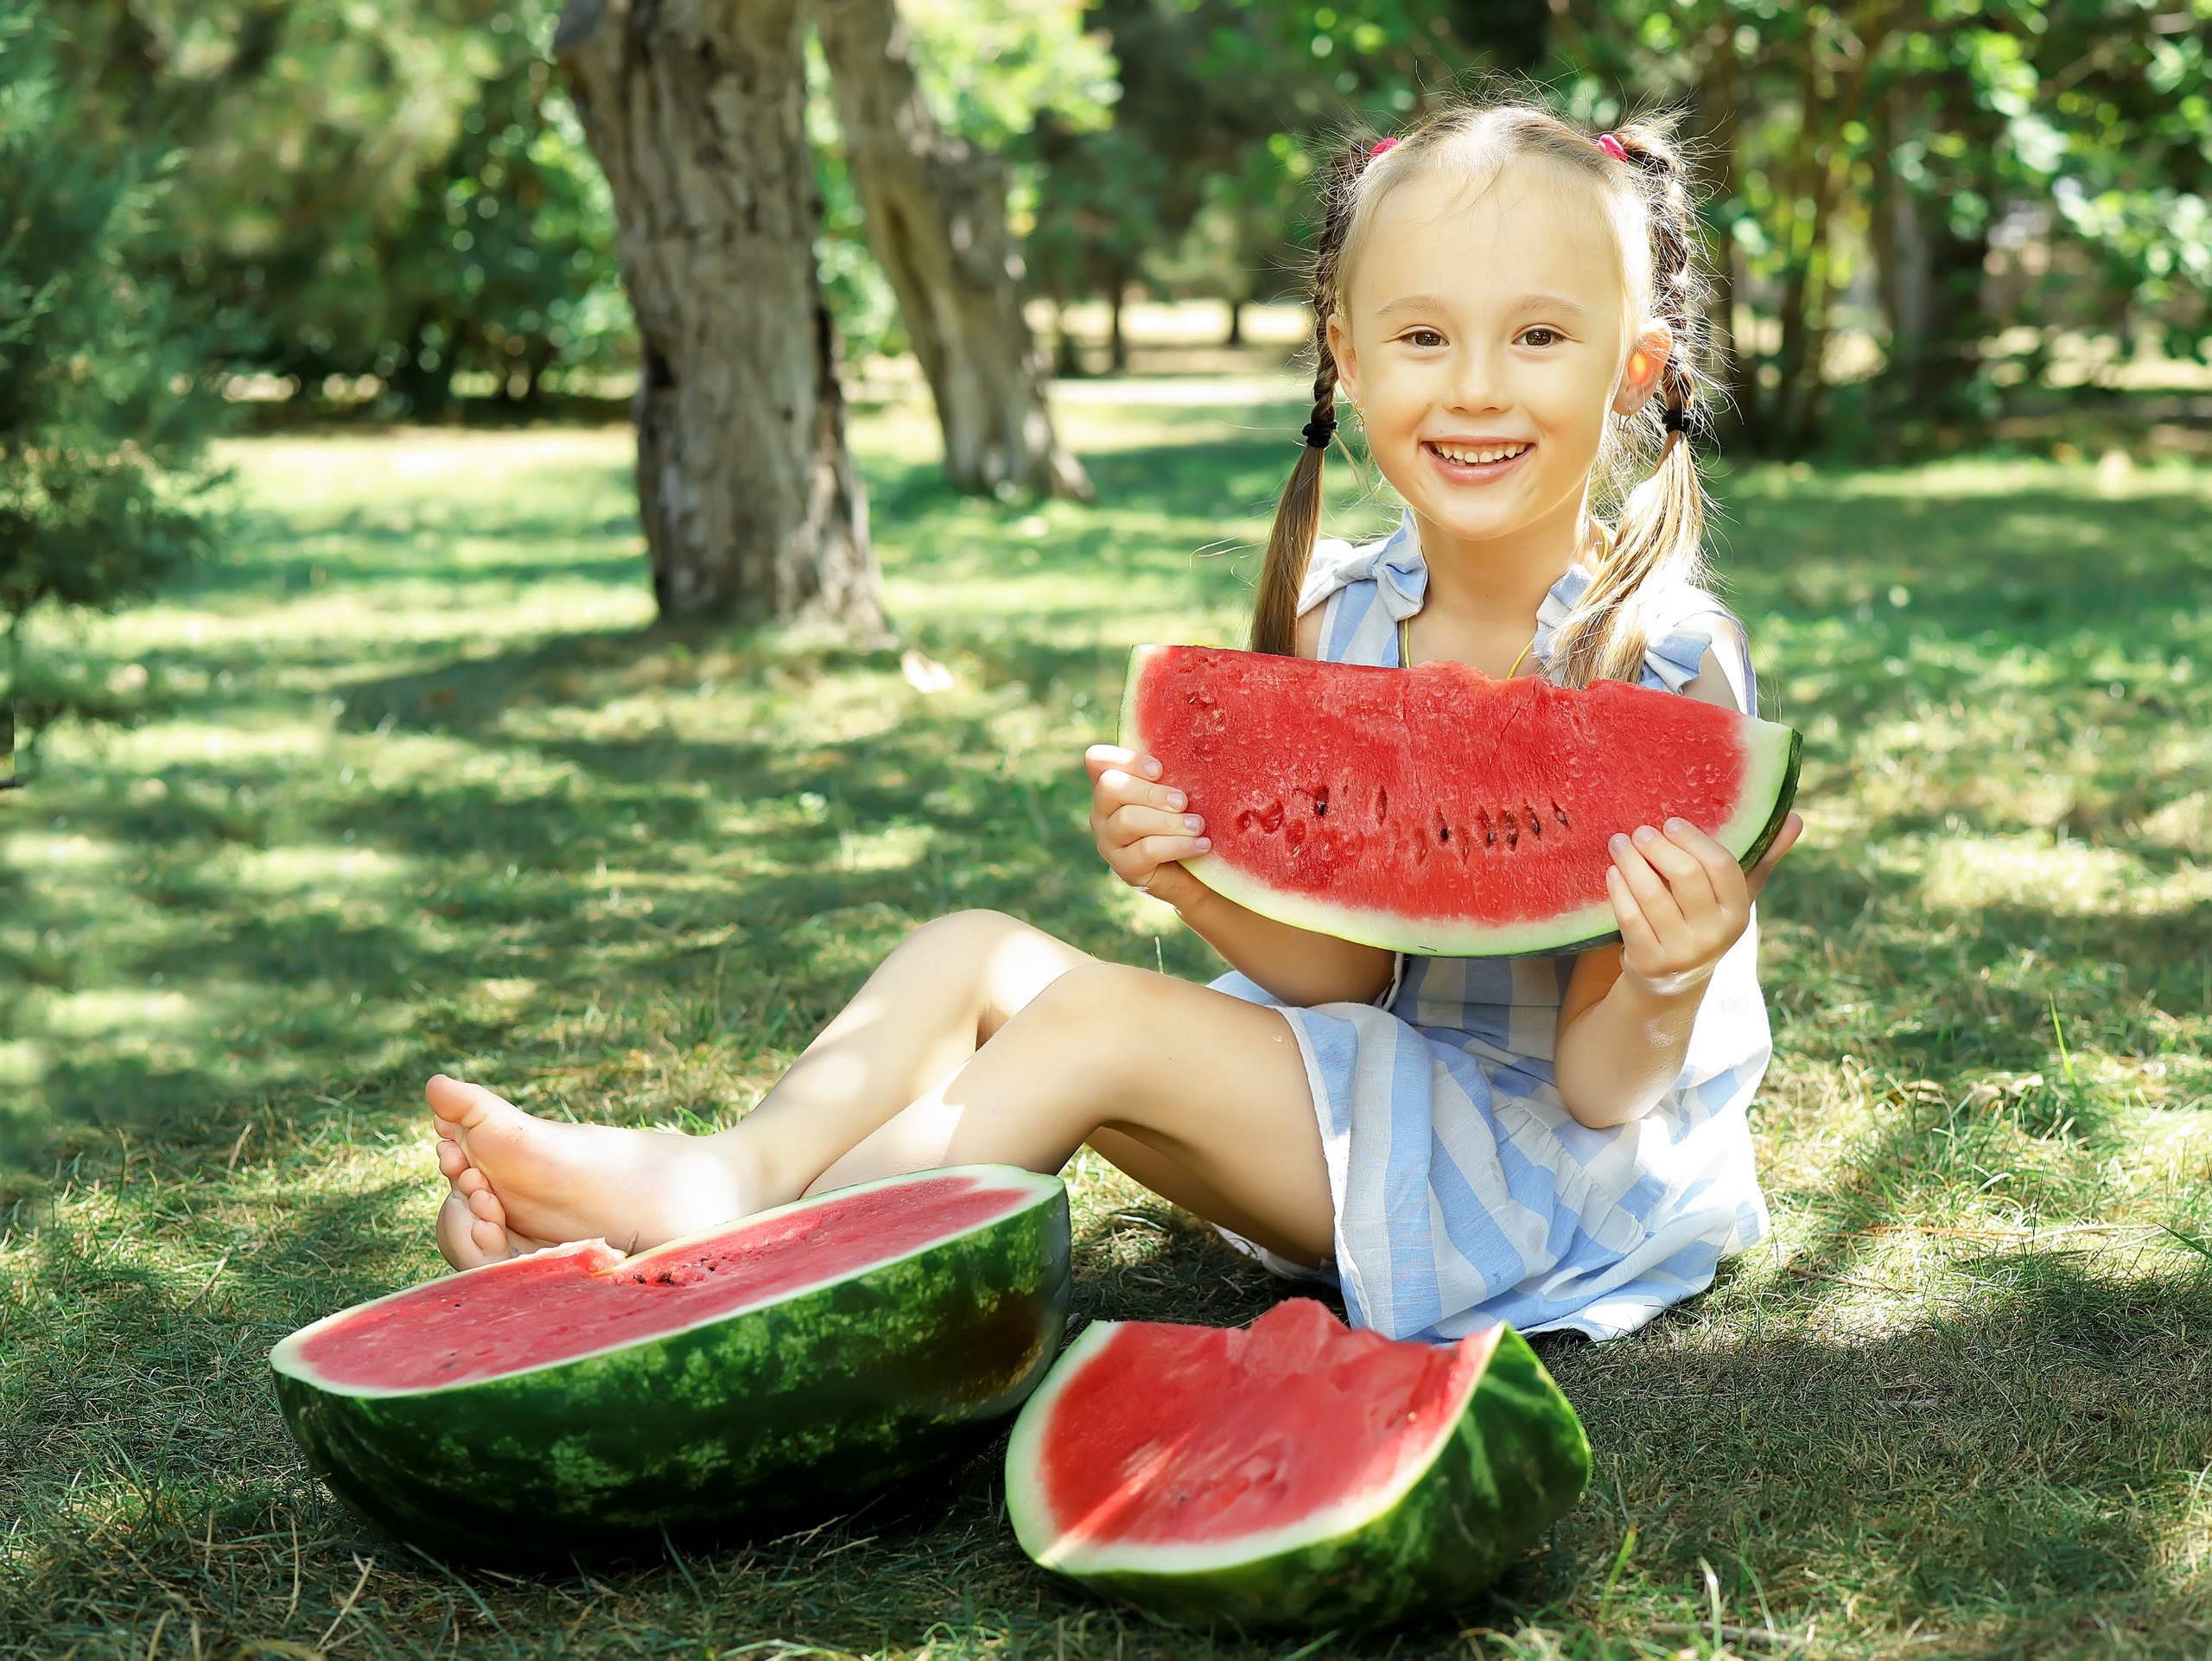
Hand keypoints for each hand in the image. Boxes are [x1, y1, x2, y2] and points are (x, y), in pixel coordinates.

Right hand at [1085, 744, 1215, 912]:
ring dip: (1169, 821)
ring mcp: (1108, 841)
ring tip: (1197, 825)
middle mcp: (1102, 812)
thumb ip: (1170, 776)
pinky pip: (1146, 850)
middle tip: (1183, 802)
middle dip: (1151, 792)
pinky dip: (1178, 845)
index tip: (1159, 770)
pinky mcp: (1124, 868)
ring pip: (1128, 820)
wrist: (1191, 874)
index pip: (1096, 760)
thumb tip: (1192, 751)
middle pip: (1110, 786)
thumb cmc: (1183, 823)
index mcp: (1112, 787)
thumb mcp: (1175, 795)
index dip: (1125, 759)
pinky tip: (1201, 845)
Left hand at [1605, 811, 1802, 996]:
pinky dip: (1619, 891)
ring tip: (1619, 843)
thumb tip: (1796, 818)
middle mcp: (1714, 934)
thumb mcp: (1736, 897)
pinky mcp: (1650, 962)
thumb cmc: (1707, 921)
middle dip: (1659, 848)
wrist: (1675, 980)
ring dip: (1631, 863)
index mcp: (1737, 912)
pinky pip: (1630, 918)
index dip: (1694, 840)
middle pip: (1685, 876)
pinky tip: (1612, 872)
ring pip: (1652, 896)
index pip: (1721, 866)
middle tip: (1640, 831)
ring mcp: (1681, 951)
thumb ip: (1764, 858)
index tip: (1671, 823)